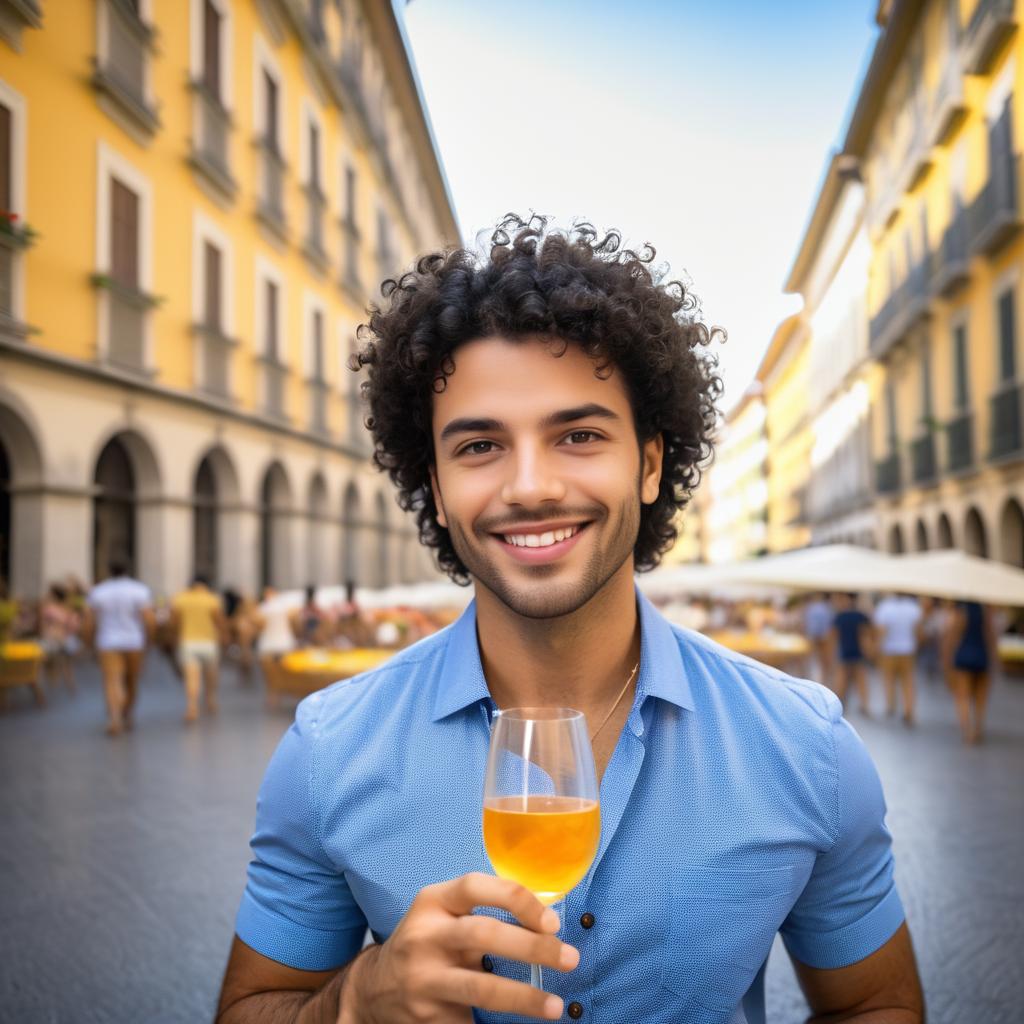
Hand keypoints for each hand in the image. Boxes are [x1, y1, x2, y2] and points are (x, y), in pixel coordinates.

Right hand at [341, 872, 578, 1023]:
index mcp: (432, 901)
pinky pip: (470, 1021)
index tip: (552, 921)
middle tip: (569, 958)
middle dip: (532, 947)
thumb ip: (482, 910)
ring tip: (555, 1006)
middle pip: (483, 935)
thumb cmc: (429, 941)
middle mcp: (423, 936)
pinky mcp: (425, 1015)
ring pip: (480, 987)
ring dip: (524, 997)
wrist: (375, 988)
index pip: (476, 886)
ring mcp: (422, 978)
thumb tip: (546, 922)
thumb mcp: (442, 913)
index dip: (518, 899)